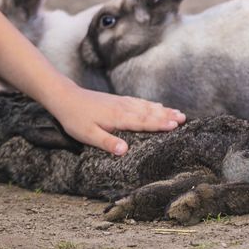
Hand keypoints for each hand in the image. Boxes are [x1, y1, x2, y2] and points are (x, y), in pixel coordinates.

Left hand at [45, 86, 185, 155]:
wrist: (65, 97)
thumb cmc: (75, 118)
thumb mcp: (88, 135)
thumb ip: (107, 142)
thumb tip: (125, 151)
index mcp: (117, 117)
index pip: (142, 122)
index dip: (159, 124)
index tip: (175, 125)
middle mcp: (122, 108)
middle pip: (148, 112)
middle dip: (166, 116)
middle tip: (184, 118)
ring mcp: (120, 102)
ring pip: (145, 106)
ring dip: (161, 109)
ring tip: (177, 112)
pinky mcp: (116, 100)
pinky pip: (138, 102)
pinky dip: (150, 104)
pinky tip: (156, 106)